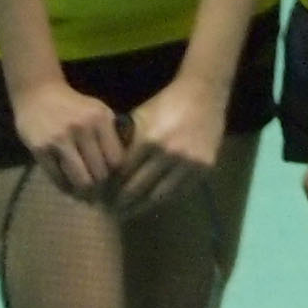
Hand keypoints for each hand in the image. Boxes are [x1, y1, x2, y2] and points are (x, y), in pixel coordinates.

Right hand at [12, 73, 123, 198]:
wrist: (38, 94)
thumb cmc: (73, 107)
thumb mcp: (98, 111)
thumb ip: (112, 134)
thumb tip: (124, 168)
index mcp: (100, 118)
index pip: (116, 160)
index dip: (115, 172)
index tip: (111, 175)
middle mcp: (82, 127)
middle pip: (100, 173)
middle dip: (100, 184)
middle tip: (97, 187)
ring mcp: (59, 139)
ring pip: (82, 181)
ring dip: (84, 190)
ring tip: (84, 191)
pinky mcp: (41, 149)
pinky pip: (58, 179)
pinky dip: (65, 187)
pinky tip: (67, 183)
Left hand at [119, 69, 223, 213]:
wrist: (203, 93)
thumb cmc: (166, 103)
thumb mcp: (139, 117)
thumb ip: (126, 142)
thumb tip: (108, 169)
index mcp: (150, 140)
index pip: (124, 173)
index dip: (111, 188)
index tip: (102, 197)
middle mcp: (170, 155)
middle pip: (140, 189)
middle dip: (122, 203)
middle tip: (110, 212)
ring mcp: (190, 164)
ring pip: (160, 196)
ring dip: (142, 207)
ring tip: (128, 214)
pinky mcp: (205, 168)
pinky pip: (180, 192)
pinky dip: (164, 199)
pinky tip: (152, 203)